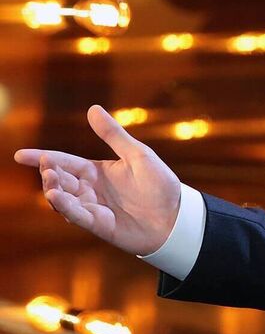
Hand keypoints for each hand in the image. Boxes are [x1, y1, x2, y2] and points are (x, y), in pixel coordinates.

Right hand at [13, 105, 180, 255]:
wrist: (177, 215)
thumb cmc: (160, 184)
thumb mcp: (137, 154)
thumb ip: (113, 135)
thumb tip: (92, 108)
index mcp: (98, 171)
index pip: (65, 161)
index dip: (42, 158)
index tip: (20, 155)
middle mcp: (91, 189)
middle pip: (62, 180)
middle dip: (50, 173)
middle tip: (46, 166)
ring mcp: (94, 208)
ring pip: (65, 199)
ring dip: (54, 190)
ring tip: (50, 180)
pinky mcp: (100, 225)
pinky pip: (79, 215)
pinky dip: (67, 207)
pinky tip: (56, 197)